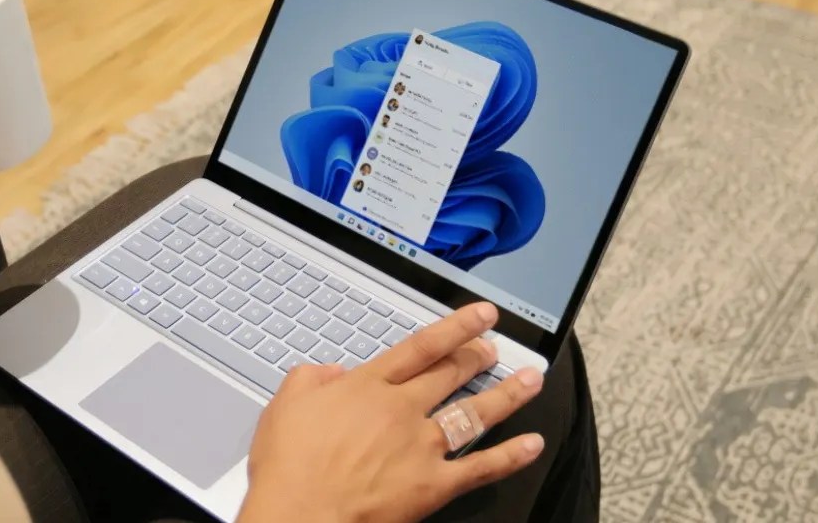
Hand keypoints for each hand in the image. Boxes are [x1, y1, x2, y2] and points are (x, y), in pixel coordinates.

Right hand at [237, 303, 547, 522]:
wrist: (300, 514)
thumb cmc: (288, 467)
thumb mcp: (285, 405)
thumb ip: (312, 379)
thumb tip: (332, 372)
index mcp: (366, 388)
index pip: (420, 347)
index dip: (455, 327)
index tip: (480, 316)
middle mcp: (400, 410)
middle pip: (450, 374)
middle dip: (479, 356)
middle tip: (496, 346)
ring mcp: (421, 447)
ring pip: (475, 413)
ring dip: (508, 394)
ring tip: (531, 379)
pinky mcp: (433, 484)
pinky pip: (481, 468)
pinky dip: (511, 456)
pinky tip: (532, 445)